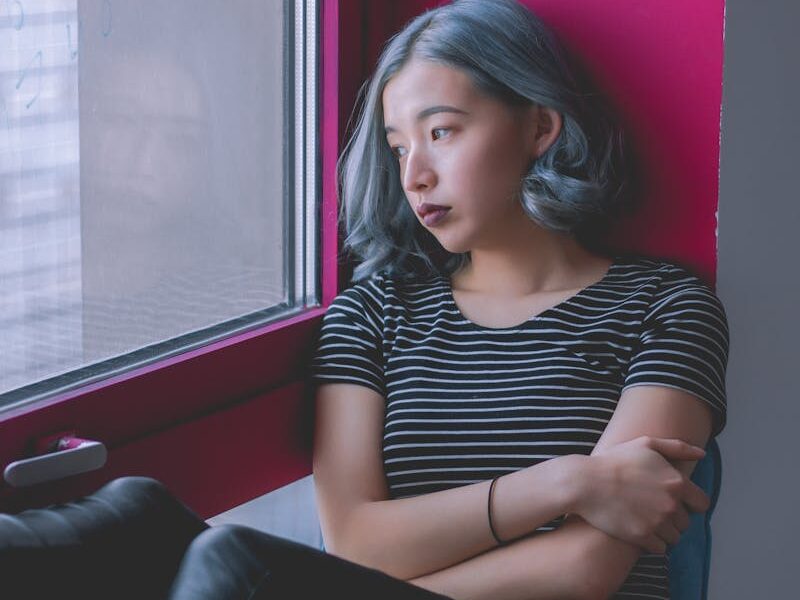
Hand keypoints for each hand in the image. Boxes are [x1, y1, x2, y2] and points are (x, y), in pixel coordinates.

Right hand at [571, 436, 709, 553]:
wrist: (585, 483)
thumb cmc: (614, 461)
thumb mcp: (645, 444)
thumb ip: (677, 447)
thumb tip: (702, 454)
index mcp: (677, 482)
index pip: (702, 504)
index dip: (690, 503)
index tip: (676, 502)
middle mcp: (671, 504)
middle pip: (686, 523)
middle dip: (673, 518)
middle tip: (652, 510)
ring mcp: (658, 522)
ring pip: (674, 538)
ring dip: (663, 532)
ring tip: (645, 521)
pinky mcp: (642, 537)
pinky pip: (660, 549)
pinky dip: (652, 543)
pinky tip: (638, 530)